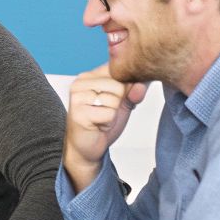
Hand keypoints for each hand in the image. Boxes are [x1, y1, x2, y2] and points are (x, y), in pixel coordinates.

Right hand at [63, 64, 146, 190]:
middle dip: (118, 103)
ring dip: (113, 114)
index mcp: (90, 75)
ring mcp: (78, 96)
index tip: (115, 101)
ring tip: (101, 119)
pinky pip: (109, 114)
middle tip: (105, 113)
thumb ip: (133, 90)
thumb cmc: (102, 123)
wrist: (86, 148)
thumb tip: (142, 84)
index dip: (126, 89)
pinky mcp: (79, 112)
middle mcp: (81, 82)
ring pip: (114, 100)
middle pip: (119, 85)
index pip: (119, 71)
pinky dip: (108, 123)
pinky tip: (98, 126)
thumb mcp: (122, 103)